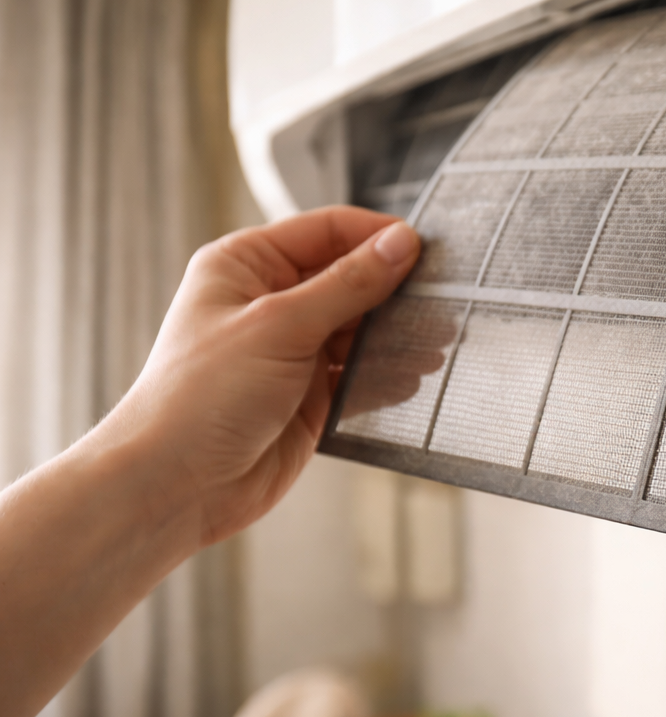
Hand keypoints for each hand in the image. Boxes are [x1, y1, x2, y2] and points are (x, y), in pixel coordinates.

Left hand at [101, 206, 422, 546]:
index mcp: (246, 266)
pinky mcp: (311, 396)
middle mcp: (270, 303)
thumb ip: (347, 285)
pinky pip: (361, 373)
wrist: (174, 485)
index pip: (327, 231)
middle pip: (350, 278)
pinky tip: (410, 375)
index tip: (423, 251)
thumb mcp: (279, 326)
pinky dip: (387, 373)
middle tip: (439, 300)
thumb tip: (399, 245)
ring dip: (396, 335)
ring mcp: (292, 351)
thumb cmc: (197, 398)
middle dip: (394, 290)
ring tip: (432, 341)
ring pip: (361, 328)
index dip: (375, 236)